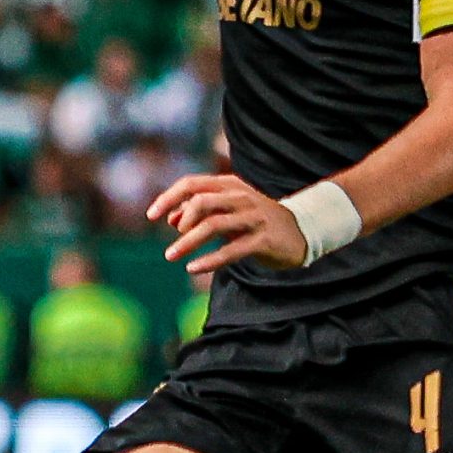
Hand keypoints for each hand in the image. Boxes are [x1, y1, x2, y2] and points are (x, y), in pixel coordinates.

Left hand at [147, 173, 307, 274]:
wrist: (302, 230)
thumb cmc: (256, 220)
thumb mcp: (228, 210)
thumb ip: (200, 211)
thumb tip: (172, 219)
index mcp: (229, 186)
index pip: (191, 184)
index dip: (168, 198)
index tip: (150, 216)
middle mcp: (240, 198)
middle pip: (201, 202)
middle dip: (181, 222)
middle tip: (173, 240)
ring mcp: (253, 218)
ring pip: (213, 225)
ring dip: (188, 242)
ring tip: (171, 256)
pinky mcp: (263, 240)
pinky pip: (231, 250)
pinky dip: (209, 260)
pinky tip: (193, 268)